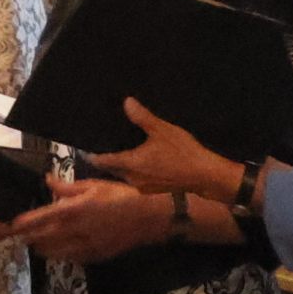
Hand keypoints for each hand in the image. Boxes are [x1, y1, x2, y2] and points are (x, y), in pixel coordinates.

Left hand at [7, 176, 170, 263]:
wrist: (149, 218)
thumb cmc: (122, 196)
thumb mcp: (94, 185)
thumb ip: (67, 187)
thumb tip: (47, 180)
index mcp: (73, 210)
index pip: (41, 219)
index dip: (24, 223)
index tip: (12, 225)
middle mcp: (75, 231)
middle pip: (44, 239)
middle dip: (30, 238)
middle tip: (20, 236)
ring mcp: (85, 247)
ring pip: (55, 253)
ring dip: (43, 249)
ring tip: (35, 245)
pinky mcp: (95, 257)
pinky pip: (71, 259)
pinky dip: (62, 255)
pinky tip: (59, 252)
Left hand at [88, 98, 237, 200]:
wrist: (206, 177)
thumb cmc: (183, 153)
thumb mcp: (162, 130)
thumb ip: (142, 117)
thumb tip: (126, 102)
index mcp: (129, 164)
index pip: (102, 160)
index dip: (92, 154)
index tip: (86, 146)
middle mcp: (131, 179)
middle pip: (111, 169)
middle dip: (107, 158)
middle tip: (105, 143)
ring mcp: (142, 188)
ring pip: (124, 176)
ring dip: (121, 166)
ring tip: (122, 150)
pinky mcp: (153, 191)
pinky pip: (136, 180)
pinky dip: (134, 171)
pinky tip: (141, 162)